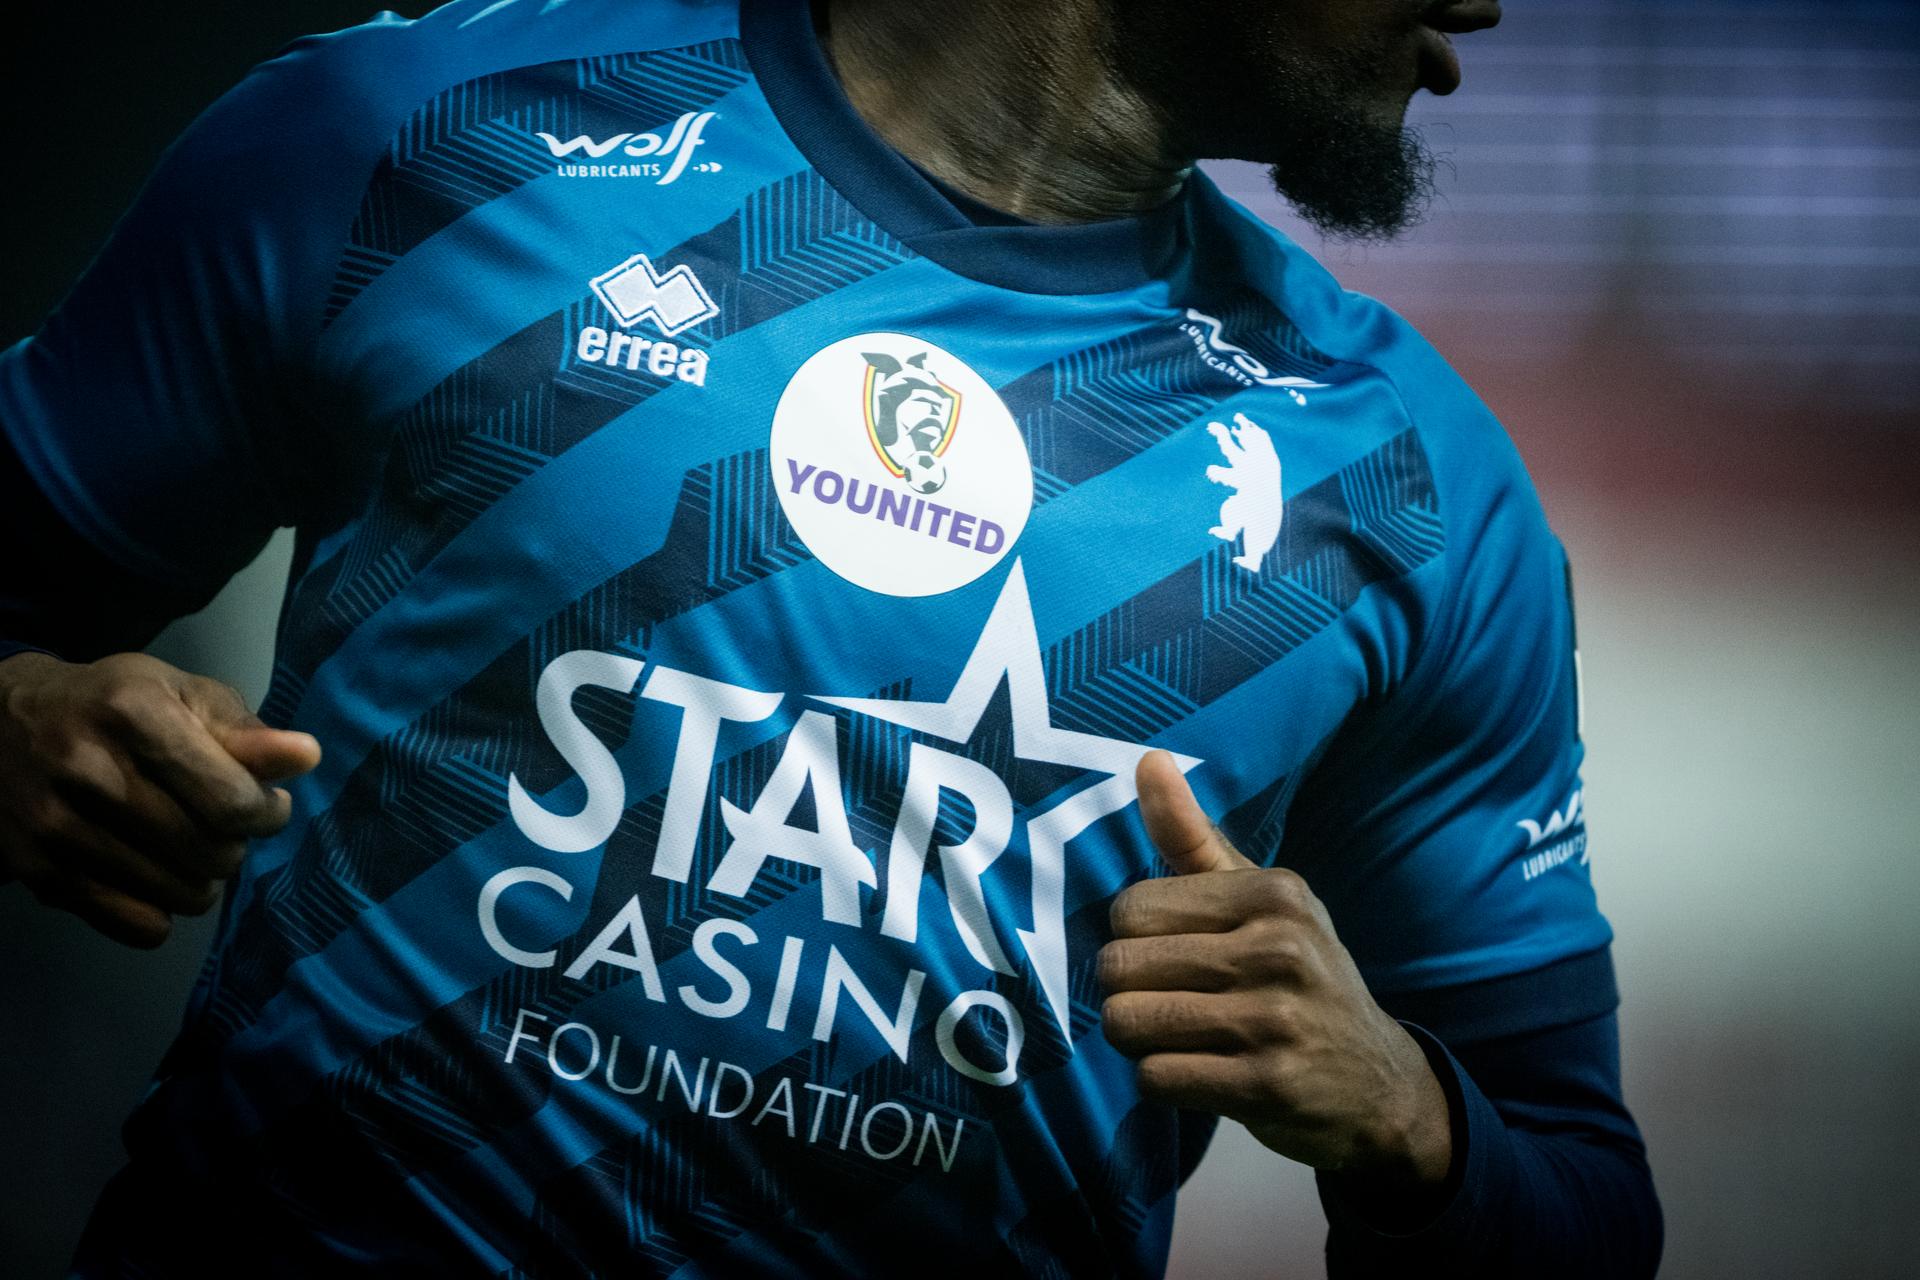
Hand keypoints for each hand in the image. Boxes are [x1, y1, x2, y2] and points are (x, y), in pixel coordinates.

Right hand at [0, 651, 320, 947]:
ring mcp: (57, 827)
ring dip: (203, 878)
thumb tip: (305, 757)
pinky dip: (162, 910)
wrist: (1, 727)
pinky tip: (153, 872)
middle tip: (222, 824)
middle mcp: (89, 771)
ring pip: (183, 895)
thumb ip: (243, 730)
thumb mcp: (180, 695)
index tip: (265, 805)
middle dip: (235, 844)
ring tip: (187, 844)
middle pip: (211, 853)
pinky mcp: (39, 874)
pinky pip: (139, 926)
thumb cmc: (112, 706)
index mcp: (134, 714)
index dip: (267, 813)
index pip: (231, 801)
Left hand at [1099, 750, 1451, 1203]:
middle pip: (1119, 967)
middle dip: (1128, 993)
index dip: (1132, 940)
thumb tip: (1148, 759)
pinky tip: (1198, 1073)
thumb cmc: (1300, 977)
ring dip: (1139, 1040)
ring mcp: (1276, 1021)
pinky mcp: (1267, 1087)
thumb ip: (1192, 837)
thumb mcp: (1262, 901)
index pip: (1129, 908)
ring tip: (1180, 1037)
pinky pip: (1155, 1079)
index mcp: (1273, 893)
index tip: (1169, 955)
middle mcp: (1279, 949)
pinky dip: (1160, 1081)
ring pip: (1128, 1023)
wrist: (1379, 1084)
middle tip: (1171, 1003)